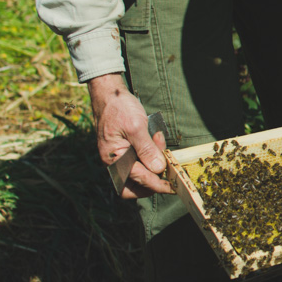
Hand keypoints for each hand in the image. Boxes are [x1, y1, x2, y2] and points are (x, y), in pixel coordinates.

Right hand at [87, 74, 172, 198]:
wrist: (109, 94)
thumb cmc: (119, 108)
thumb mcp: (136, 127)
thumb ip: (147, 149)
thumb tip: (158, 169)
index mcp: (114, 159)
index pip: (139, 179)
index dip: (157, 184)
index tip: (173, 186)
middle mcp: (114, 163)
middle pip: (133, 187)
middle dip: (152, 184)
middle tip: (168, 170)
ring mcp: (118, 158)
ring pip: (137, 176)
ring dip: (152, 166)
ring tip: (158, 141)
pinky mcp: (124, 152)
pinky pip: (138, 163)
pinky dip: (150, 156)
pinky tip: (155, 139)